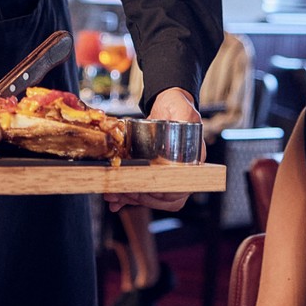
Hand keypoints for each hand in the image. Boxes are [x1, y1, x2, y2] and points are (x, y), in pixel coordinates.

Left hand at [104, 86, 201, 212]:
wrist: (167, 105)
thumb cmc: (178, 107)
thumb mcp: (184, 108)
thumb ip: (187, 114)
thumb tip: (188, 119)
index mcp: (192, 164)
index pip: (179, 189)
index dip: (162, 194)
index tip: (145, 190)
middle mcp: (179, 174)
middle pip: (162, 198)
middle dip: (140, 197)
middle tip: (122, 192)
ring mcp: (165, 175)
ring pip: (150, 197)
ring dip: (130, 199)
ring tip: (113, 196)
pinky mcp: (152, 174)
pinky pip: (141, 192)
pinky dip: (127, 198)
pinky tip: (115, 200)